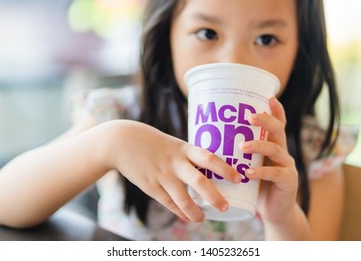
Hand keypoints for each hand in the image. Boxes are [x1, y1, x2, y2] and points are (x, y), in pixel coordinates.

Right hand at [108, 120, 241, 221]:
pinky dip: (180, 212)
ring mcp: (162, 176)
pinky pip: (169, 204)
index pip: (209, 158)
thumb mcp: (172, 143)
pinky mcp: (150, 187)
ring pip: (183, 199)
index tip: (238, 178)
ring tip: (204, 218)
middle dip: (215, 197)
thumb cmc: (151, 140)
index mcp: (183, 149)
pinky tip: (188, 216)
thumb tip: (205, 169)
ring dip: (196, 212)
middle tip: (226, 207)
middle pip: (199, 182)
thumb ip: (187, 155)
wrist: (121, 141)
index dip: (225, 169)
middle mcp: (174, 163)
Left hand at [239, 97, 298, 223]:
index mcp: (273, 145)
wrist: (271, 211)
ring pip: (276, 149)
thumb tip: (206, 139)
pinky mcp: (288, 182)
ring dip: (259, 145)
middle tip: (249, 117)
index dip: (276, 110)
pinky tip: (249, 173)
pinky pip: (275, 174)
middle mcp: (282, 152)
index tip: (269, 97)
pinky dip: (261, 173)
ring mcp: (287, 166)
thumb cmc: (255, 186)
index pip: (277, 123)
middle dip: (265, 120)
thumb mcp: (246, 166)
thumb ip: (236, 154)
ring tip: (242, 146)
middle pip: (278, 130)